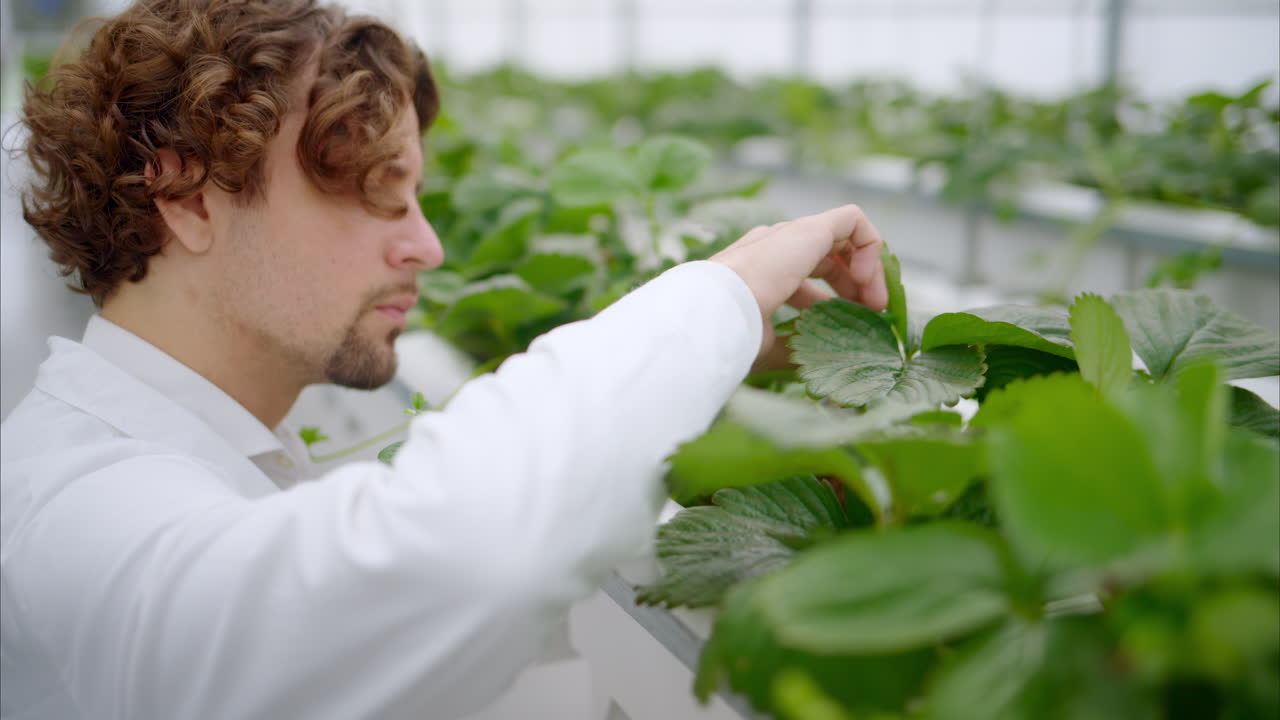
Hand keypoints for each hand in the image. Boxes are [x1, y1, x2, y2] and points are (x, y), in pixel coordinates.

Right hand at [709, 204, 887, 366]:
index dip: (832, 300)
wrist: (714, 313)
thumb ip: (792, 347)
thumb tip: (813, 361)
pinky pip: (852, 220)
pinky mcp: (808, 229)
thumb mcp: (767, 346)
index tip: (849, 327)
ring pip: (842, 238)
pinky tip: (865, 282)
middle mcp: (773, 249)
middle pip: (827, 258)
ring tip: (876, 304)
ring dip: (867, 270)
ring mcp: (789, 235)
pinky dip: (869, 246)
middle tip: (870, 316)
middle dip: (854, 286)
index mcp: (760, 273)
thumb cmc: (730, 335)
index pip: (804, 278)